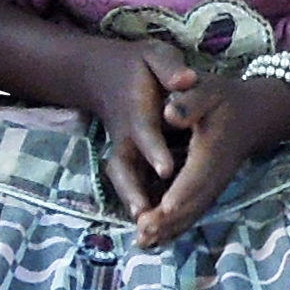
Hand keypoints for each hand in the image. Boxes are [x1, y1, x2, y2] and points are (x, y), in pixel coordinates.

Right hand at [88, 37, 196, 219]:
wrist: (103, 73)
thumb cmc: (138, 65)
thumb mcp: (155, 55)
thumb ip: (168, 67)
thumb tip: (186, 79)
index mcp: (135, 110)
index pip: (145, 133)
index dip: (155, 151)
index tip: (166, 170)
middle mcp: (125, 135)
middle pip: (124, 167)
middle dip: (134, 191)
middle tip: (146, 215)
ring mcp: (122, 150)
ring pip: (123, 181)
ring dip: (133, 205)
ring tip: (147, 234)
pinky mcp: (125, 160)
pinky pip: (128, 186)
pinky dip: (136, 206)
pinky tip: (152, 233)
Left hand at [136, 64, 289, 247]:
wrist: (253, 114)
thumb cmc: (224, 100)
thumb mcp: (208, 90)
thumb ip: (190, 102)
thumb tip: (169, 114)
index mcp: (212, 150)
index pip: (197, 175)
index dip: (181, 192)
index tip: (165, 209)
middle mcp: (215, 174)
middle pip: (193, 202)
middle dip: (168, 221)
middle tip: (143, 235)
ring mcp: (214, 185)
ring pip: (192, 212)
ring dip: (169, 230)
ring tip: (143, 242)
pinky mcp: (209, 190)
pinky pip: (193, 212)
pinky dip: (175, 227)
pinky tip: (154, 239)